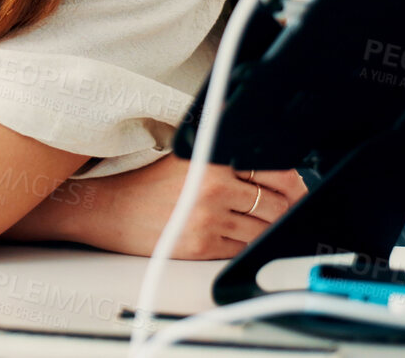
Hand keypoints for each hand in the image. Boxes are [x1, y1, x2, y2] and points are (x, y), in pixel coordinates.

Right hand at [51, 157, 306, 259]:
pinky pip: (243, 250)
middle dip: (284, 210)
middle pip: (277, 203)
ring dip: (266, 230)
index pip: (274, 170)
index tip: (295, 189)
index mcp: (210, 159)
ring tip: (252, 223)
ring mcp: (207, 218)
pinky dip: (244, 246)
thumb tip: (274, 165)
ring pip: (264, 230)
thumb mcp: (186, 158)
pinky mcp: (201, 246)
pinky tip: (231, 236)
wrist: (109, 211)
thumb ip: (225, 155)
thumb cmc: (147, 186)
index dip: (293, 183)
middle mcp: (211, 186)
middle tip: (278, 210)